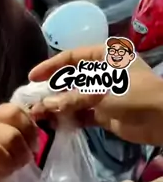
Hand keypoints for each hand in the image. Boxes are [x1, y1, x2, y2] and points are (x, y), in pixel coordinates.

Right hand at [28, 46, 162, 145]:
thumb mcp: (102, 92)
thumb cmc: (135, 95)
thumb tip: (46, 106)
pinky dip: (68, 120)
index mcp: (105, 56)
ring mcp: (103, 95)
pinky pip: (81, 115)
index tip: (32, 78)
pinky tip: (53, 125)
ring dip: (58, 108)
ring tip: (38, 116)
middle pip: (72, 80)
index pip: (72, 57)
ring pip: (75, 99)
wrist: (160, 120)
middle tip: (32, 102)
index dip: (51, 66)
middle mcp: (102, 73)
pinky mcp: (104, 115)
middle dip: (52, 91)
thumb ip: (73, 98)